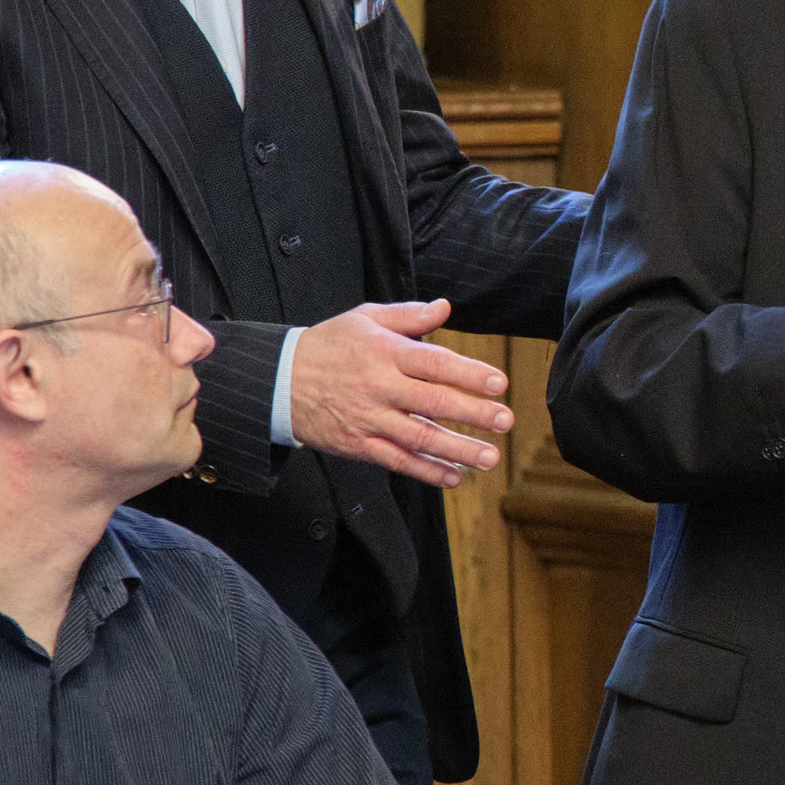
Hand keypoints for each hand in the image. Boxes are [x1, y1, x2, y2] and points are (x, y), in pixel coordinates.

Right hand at [289, 300, 511, 487]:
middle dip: (475, 414)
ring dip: (458, 449)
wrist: (278, 380)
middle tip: (506, 421)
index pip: (436, 363)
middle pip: (434, 402)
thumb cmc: (328, 345)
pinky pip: (397, 460)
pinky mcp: (357, 444)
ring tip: (490, 457)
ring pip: (419, 437)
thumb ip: (408, 315)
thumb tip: (444, 307)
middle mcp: (379, 386)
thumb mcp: (364, 318)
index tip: (499, 384)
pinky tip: (454, 476)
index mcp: (384, 352)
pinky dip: (427, 471)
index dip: (470, 374)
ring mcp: (368, 418)